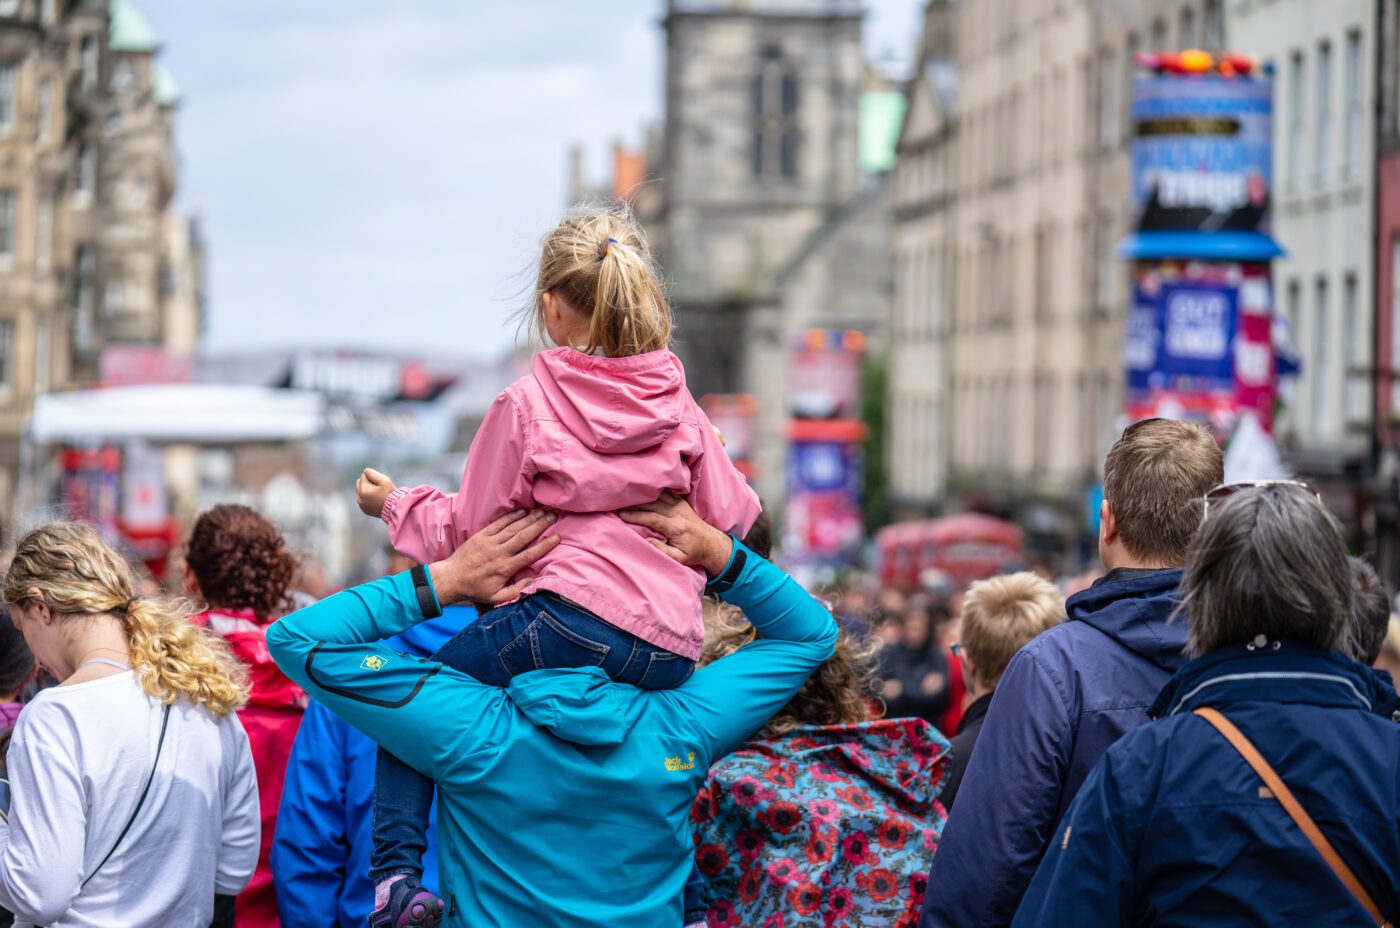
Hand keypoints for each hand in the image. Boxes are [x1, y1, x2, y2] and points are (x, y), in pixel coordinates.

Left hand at [356, 468, 396, 517]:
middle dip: (367, 483)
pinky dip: (367, 498)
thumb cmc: (390, 494)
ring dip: (367, 490)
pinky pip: (362, 499)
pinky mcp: (364, 509)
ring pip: (360, 491)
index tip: (380, 484)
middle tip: (378, 488)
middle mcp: (360, 498)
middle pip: (359, 482)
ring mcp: (361, 505)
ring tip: (378, 494)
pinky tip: (376, 500)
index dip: (373, 478)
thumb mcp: (384, 480)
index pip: (364, 476)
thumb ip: (372, 473)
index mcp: (363, 490)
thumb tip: (365, 471)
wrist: (395, 509)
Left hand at [428, 509, 560, 605]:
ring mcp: (490, 542)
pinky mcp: (481, 535)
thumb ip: (516, 591)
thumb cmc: (476, 589)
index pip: (530, 555)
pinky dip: (512, 516)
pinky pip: (499, 523)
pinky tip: (523, 511)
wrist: (451, 578)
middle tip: (554, 516)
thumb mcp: (497, 598)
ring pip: (513, 527)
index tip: (557, 537)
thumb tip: (533, 580)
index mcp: (505, 568)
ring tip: (543, 511)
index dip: (545, 545)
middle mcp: (499, 553)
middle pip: (524, 536)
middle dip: (541, 525)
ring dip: (530, 518)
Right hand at [620, 492, 732, 576]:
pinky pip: (666, 492)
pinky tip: (643, 488)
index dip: (636, 516)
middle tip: (618, 502)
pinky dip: (654, 490)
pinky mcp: (681, 503)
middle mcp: (678, 513)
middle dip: (635, 503)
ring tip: (627, 493)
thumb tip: (645, 539)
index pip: (652, 518)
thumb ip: (662, 550)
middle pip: (653, 504)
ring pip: (658, 496)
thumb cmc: (694, 553)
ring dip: (642, 495)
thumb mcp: (679, 559)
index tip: (622, 515)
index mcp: (676, 527)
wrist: (712, 544)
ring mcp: (680, 506)